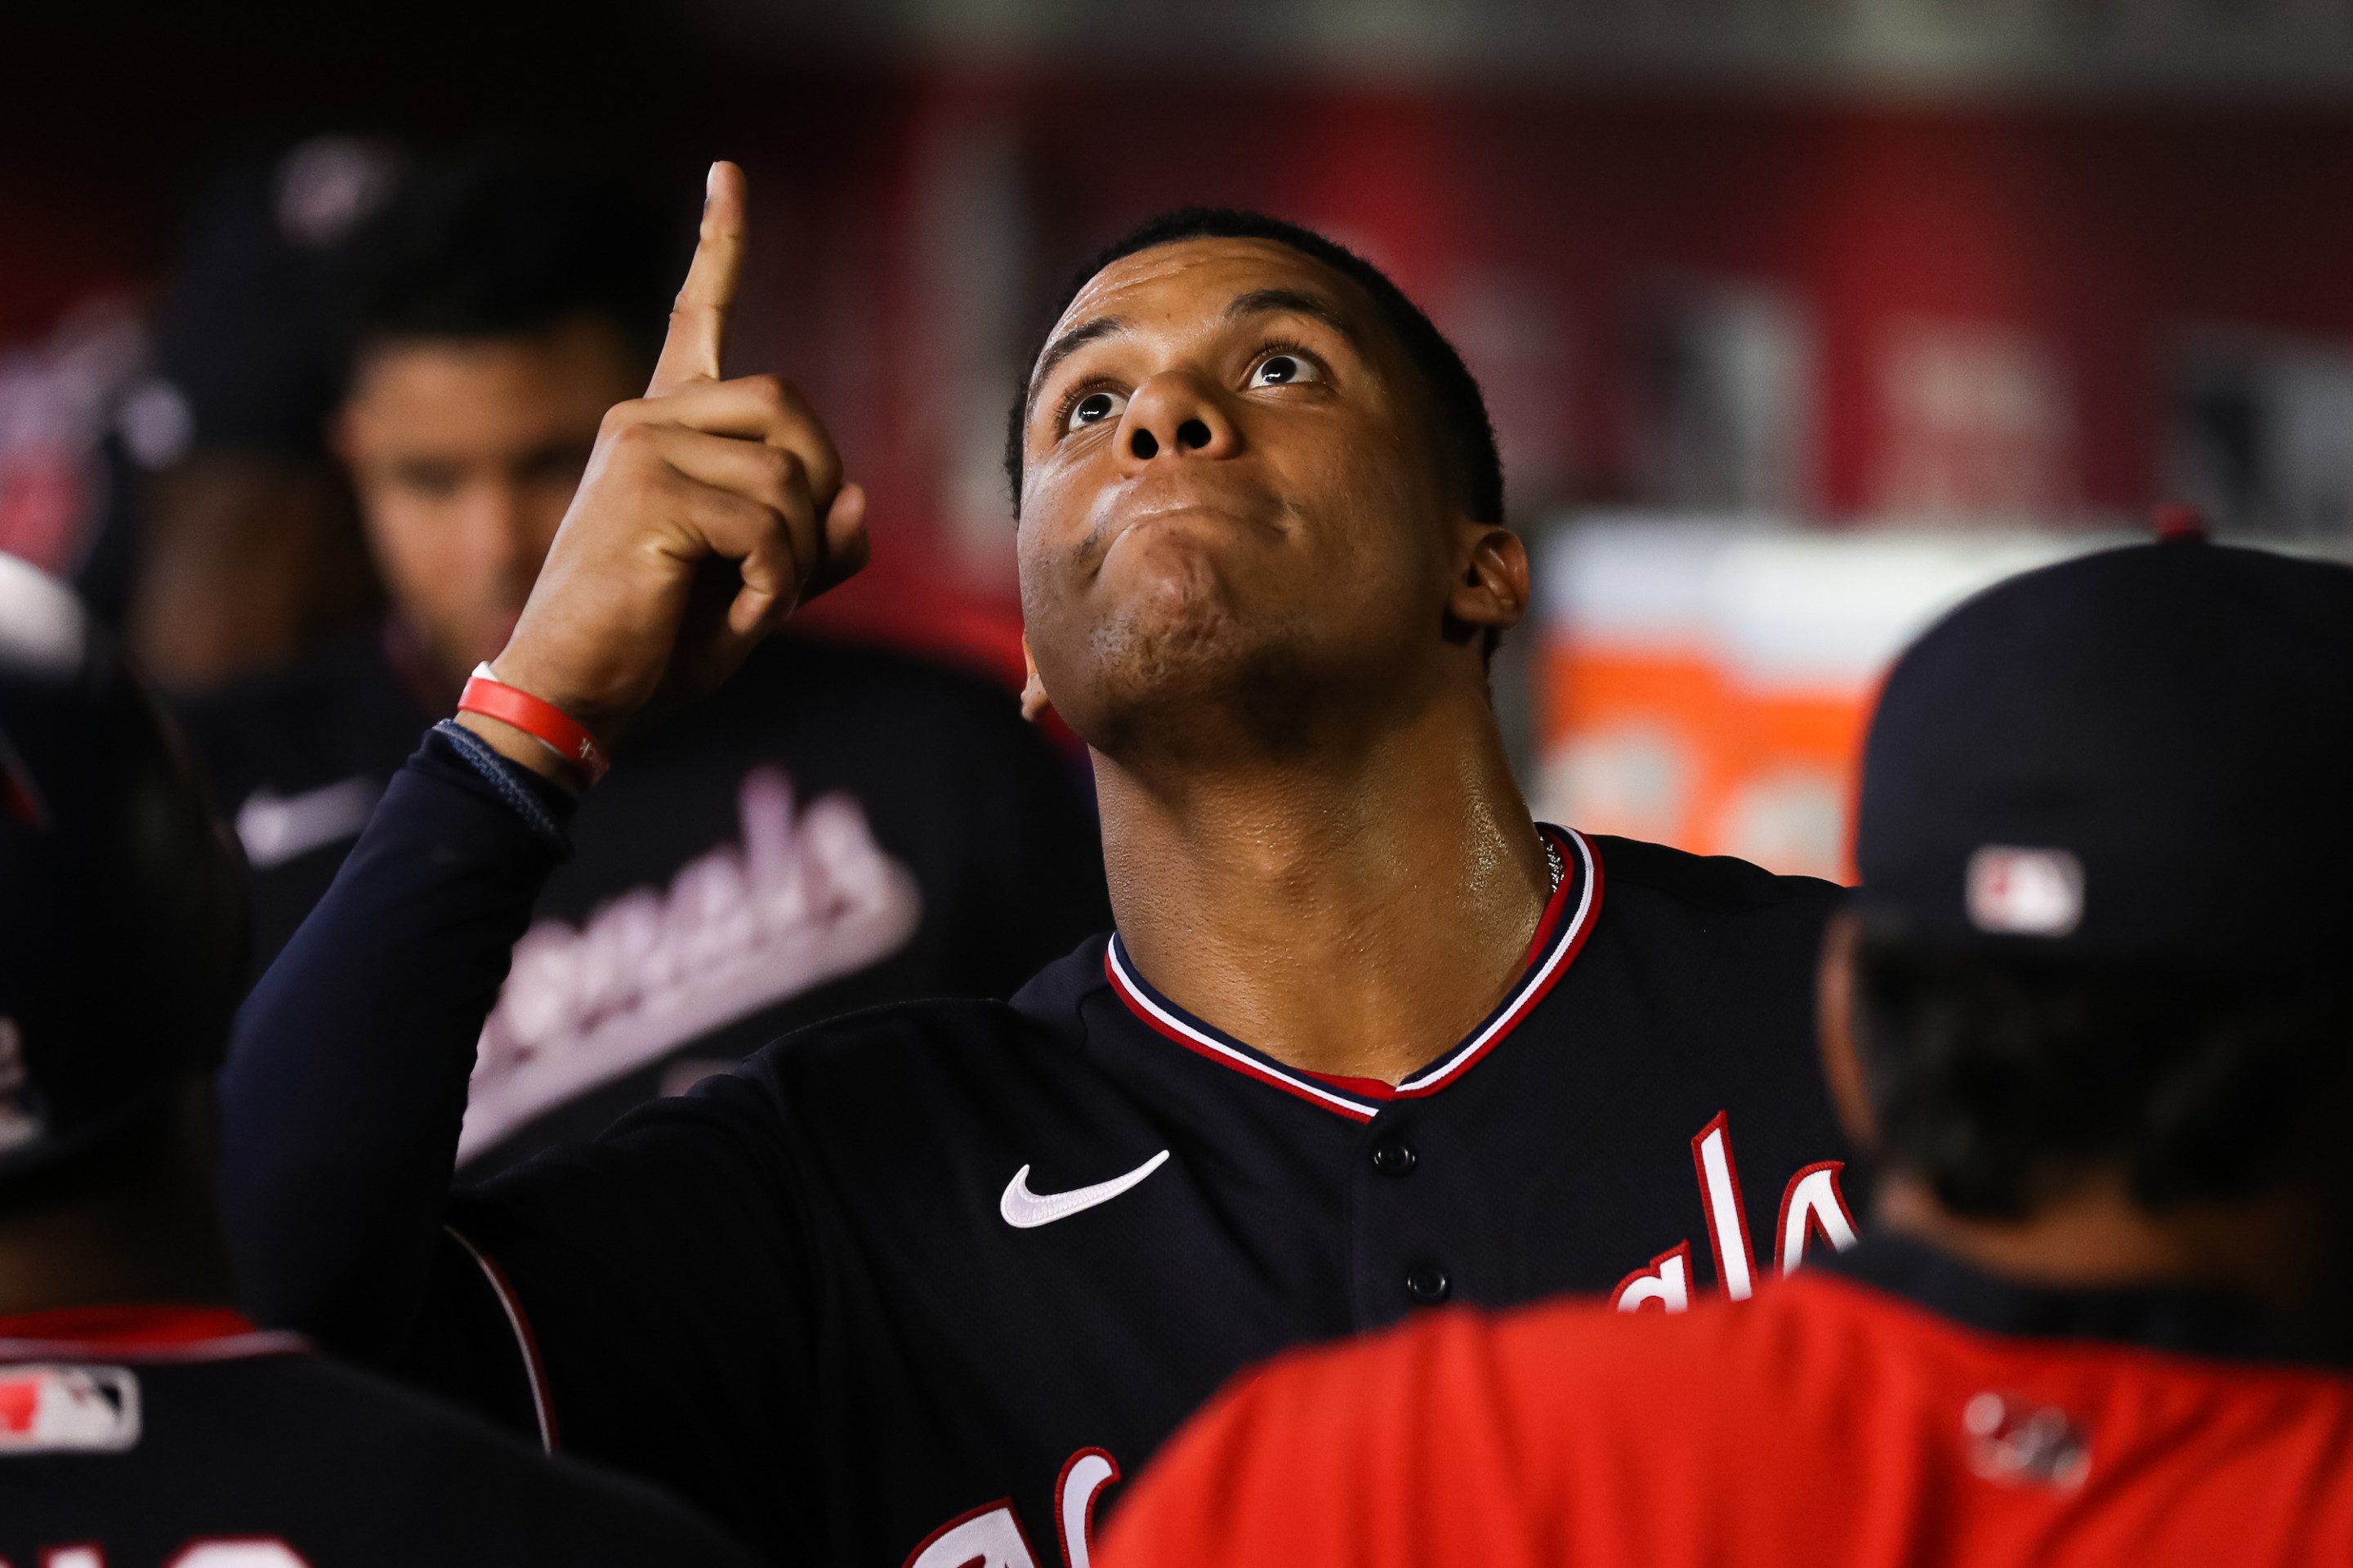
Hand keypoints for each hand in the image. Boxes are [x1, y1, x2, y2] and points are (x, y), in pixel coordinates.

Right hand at [462, 161, 869, 780]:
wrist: (577, 698)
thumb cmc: (659, 645)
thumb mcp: (758, 587)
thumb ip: (815, 542)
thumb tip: (860, 502)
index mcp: (662, 428)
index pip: (697, 319)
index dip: (719, 246)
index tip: (728, 175)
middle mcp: (643, 421)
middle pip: (790, 408)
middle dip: (818, 494)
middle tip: (786, 568)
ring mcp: (640, 450)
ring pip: (790, 480)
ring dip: (795, 562)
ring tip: (744, 604)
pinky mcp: (648, 494)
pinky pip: (771, 528)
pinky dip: (776, 589)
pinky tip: (732, 617)